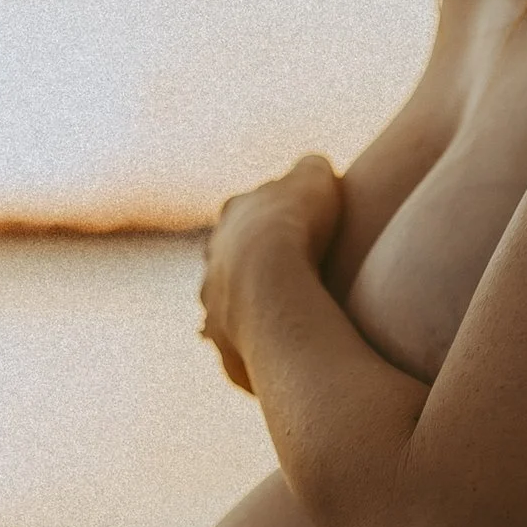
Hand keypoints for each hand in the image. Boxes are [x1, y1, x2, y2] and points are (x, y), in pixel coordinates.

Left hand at [199, 154, 343, 392]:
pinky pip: (241, 356)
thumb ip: (310, 170)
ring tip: (276, 326)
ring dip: (244, 317)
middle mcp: (213, 265)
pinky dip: (257, 358)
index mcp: (233, 220)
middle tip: (273, 281)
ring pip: (224, 313)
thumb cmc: (297, 224)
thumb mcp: (312, 178)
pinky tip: (282, 361)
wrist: (271, 282)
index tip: (281, 227)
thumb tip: (313, 166)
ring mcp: (215, 310)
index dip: (263, 221)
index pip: (240, 215)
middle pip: (224, 266)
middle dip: (242, 272)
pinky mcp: (227, 351)